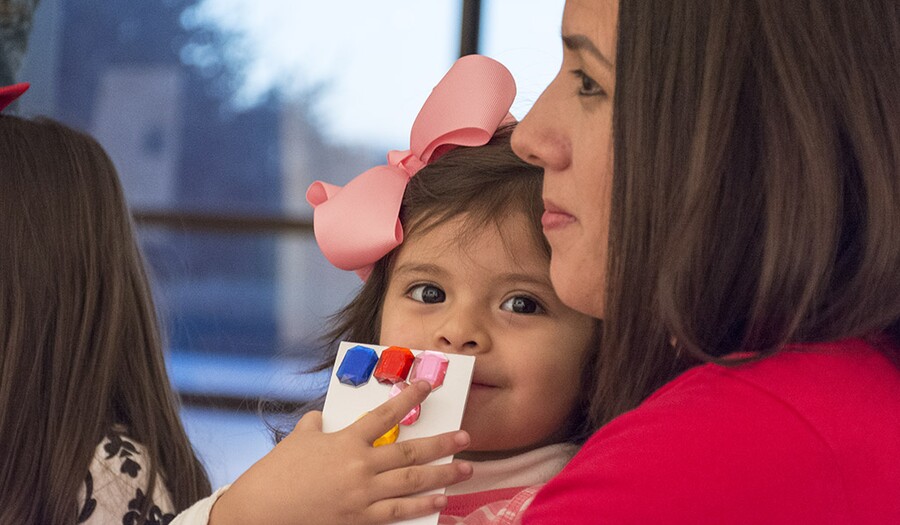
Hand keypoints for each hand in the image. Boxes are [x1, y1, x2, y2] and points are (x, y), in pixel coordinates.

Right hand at [209, 380, 472, 524]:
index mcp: (345, 441)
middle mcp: (360, 466)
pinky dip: (423, 506)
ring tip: (466, 468)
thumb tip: (322, 418)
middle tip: (466, 436)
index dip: (409, 397)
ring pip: (413, 482)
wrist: (260, 513)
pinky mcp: (361, 519)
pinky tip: (442, 500)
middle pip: (410, 452)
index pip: (385, 414)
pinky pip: (399, 511)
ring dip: (443, 474)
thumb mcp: (298, 439)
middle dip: (442, 443)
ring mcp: (363, 495)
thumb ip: (315, 426)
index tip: (429, 386)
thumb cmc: (276, 474)